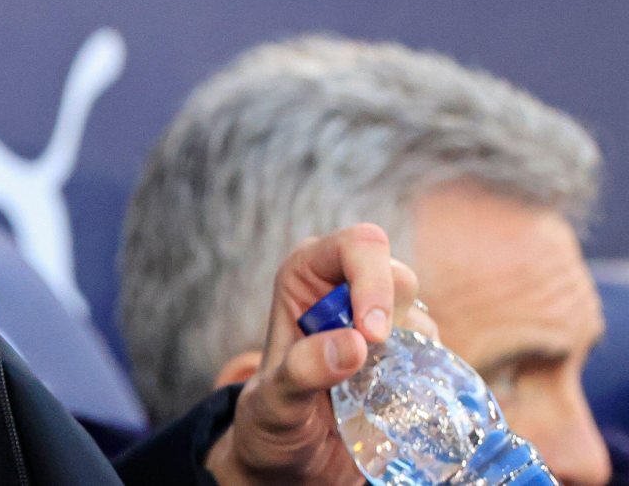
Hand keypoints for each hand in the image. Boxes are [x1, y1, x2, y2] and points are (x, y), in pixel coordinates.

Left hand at [204, 223, 438, 484]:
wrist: (289, 459)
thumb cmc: (271, 422)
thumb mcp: (274, 403)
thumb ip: (302, 371)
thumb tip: (355, 344)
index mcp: (306, 275)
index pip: (356, 246)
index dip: (373, 281)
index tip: (374, 335)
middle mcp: (345, 289)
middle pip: (398, 275)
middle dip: (395, 316)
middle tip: (378, 358)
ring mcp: (378, 323)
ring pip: (419, 317)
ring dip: (410, 352)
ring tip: (371, 389)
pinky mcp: (403, 357)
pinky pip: (434, 354)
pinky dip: (426, 374)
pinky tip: (397, 399)